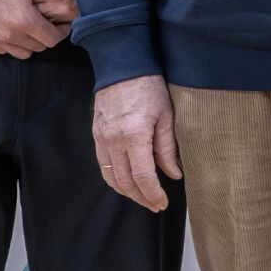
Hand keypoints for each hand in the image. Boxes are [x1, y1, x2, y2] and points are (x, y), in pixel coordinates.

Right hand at [0, 0, 64, 58]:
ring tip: (30, 25)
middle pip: (39, 47)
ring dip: (30, 42)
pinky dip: (12, 43)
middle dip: (47, 36)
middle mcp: (10, 35)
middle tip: (48, 22)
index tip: (63, 24)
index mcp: (23, 19)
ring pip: (23, 52)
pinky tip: (12, 26)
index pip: (52, 39)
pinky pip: (5, 50)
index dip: (62, 32)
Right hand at [92, 76, 181, 210]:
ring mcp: (102, 138)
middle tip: (155, 205)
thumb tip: (174, 174)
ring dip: (127, 192)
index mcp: (134, 135)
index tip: (163, 203)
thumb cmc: (149, 87)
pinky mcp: (97, 135)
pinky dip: (114, 178)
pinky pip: (103, 165)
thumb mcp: (167, 116)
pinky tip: (126, 182)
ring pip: (111, 177)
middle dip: (141, 198)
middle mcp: (114, 140)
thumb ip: (168, 148)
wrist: (123, 65)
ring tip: (142, 197)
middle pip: (125, 182)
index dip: (153, 194)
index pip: (143, 177)